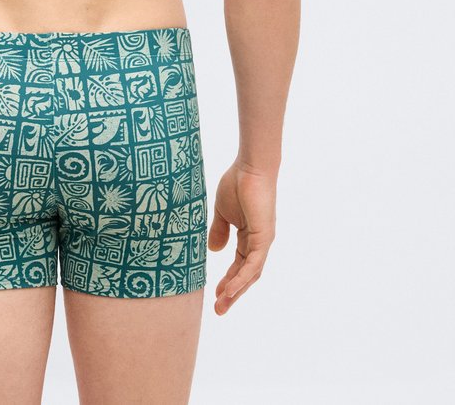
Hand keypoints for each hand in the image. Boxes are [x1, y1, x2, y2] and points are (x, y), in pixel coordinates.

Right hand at [208, 159, 276, 314]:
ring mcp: (262, 241)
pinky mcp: (263, 238)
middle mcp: (258, 242)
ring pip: (250, 274)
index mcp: (249, 236)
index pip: (239, 264)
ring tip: (221, 306)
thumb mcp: (222, 211)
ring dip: (236, 291)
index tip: (214, 293)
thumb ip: (219, 230)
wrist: (250, 167)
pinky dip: (241, 279)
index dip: (228, 279)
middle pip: (246, 274)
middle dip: (232, 293)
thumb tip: (214, 250)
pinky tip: (229, 290)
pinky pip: (252, 265)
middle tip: (218, 309)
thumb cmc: (237, 183)